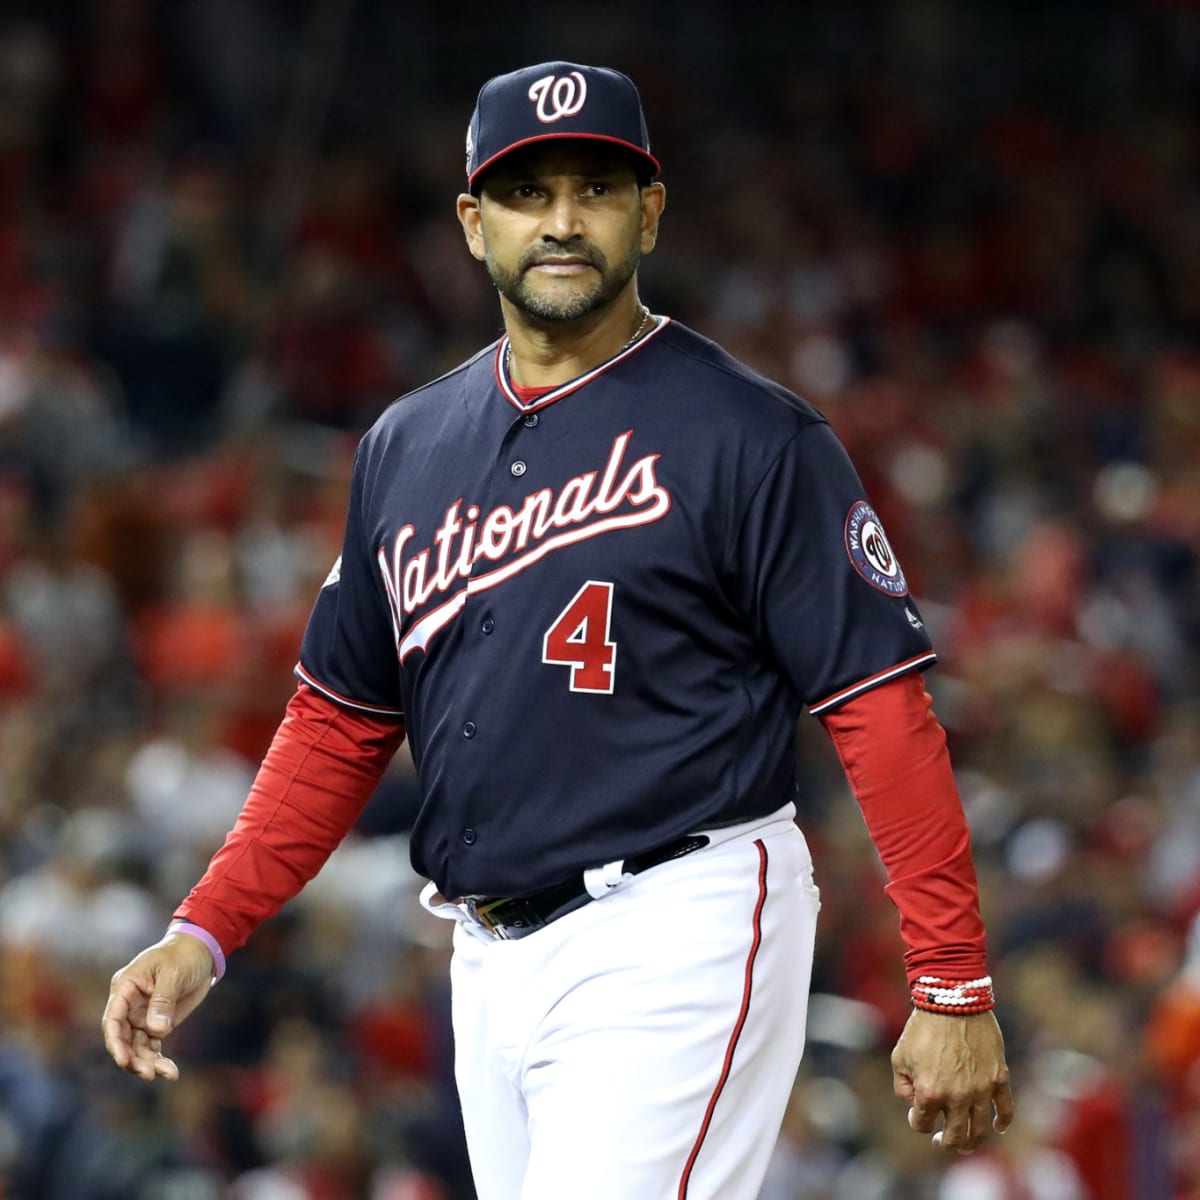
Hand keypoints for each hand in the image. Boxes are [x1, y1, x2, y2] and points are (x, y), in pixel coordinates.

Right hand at [101, 932, 215, 1081]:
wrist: (201, 950)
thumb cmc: (183, 955)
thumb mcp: (173, 973)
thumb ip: (163, 1000)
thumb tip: (156, 1030)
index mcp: (125, 988)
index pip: (112, 1020)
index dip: (115, 1042)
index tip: (123, 1060)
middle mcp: (129, 1005)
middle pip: (122, 1039)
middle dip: (133, 1058)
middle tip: (148, 1073)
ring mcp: (142, 1016)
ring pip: (137, 1047)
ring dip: (148, 1063)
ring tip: (168, 1073)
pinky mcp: (157, 1023)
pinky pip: (153, 1046)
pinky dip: (159, 1059)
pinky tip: (171, 1072)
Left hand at [891, 1008, 1013, 1154]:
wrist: (951, 1000)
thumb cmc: (922, 1027)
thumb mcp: (900, 1056)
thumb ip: (903, 1085)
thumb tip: (914, 1103)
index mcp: (930, 1092)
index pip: (923, 1124)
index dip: (918, 1122)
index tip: (918, 1116)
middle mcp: (957, 1096)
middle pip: (955, 1136)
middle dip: (946, 1143)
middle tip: (941, 1141)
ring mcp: (981, 1089)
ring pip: (981, 1130)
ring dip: (972, 1141)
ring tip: (966, 1143)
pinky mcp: (999, 1078)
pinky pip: (1006, 1109)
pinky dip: (1003, 1122)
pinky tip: (997, 1127)